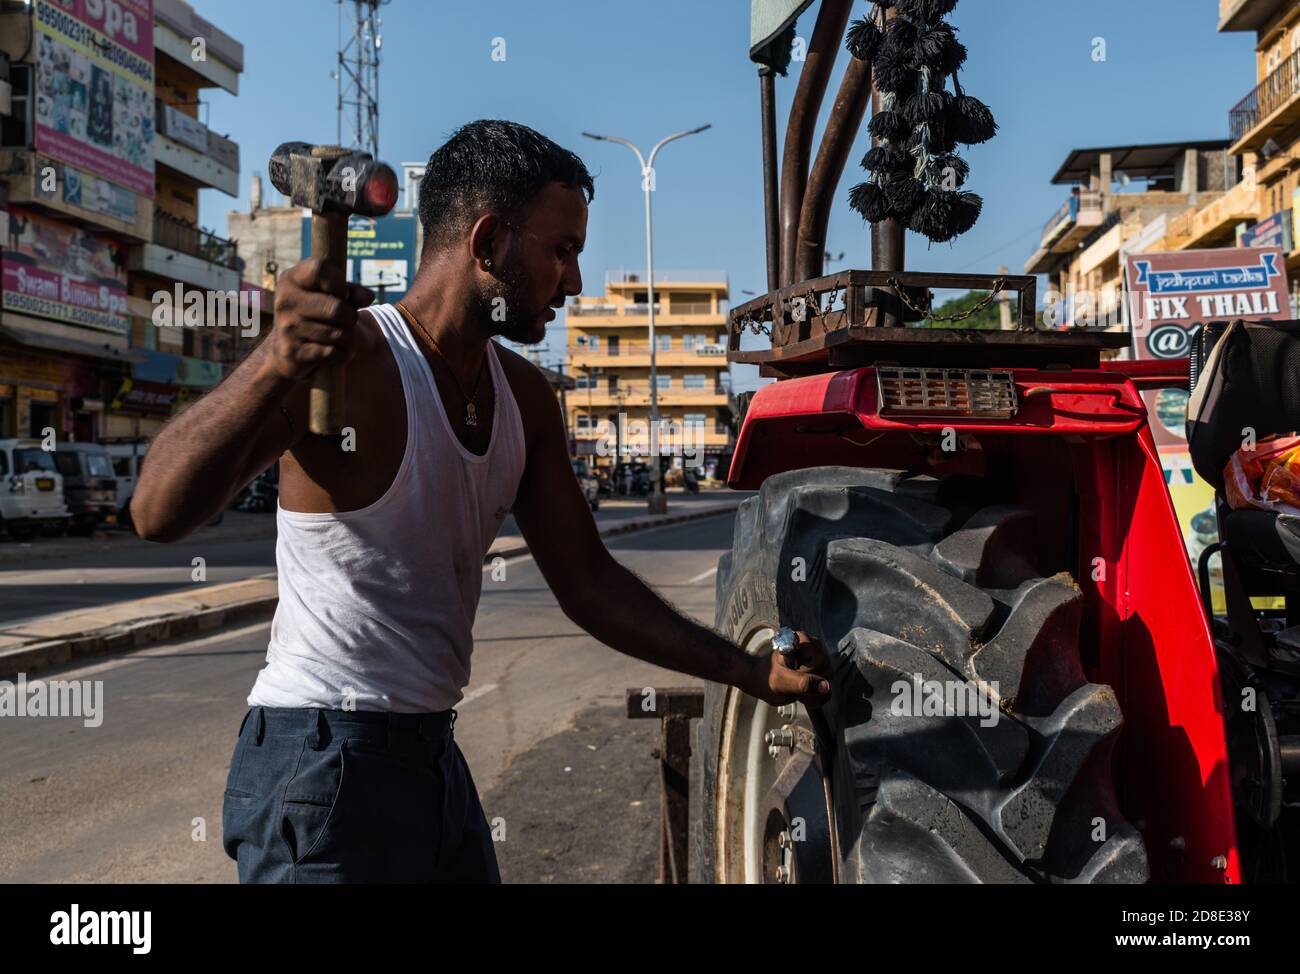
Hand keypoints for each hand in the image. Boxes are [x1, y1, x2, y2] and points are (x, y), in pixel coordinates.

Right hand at [268, 258, 373, 382]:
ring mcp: (286, 327)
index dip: (340, 283)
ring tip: (337, 336)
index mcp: (292, 279)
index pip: (320, 270)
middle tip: (346, 320)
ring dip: (347, 338)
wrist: (290, 351)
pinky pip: (333, 353)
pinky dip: (341, 354)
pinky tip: (333, 351)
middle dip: (350, 317)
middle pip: (337, 309)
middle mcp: (285, 301)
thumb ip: (352, 292)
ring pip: (339, 334)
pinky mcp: (292, 352)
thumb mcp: (333, 296)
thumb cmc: (318, 315)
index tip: (342, 293)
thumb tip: (368, 297)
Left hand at [744, 630, 832, 708]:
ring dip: (811, 693)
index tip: (789, 672)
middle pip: (826, 671)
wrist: (761, 681)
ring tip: (794, 689)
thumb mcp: (780, 681)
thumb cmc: (766, 677)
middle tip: (790, 684)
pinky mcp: (820, 673)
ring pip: (827, 682)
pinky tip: (801, 694)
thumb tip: (826, 686)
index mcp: (802, 640)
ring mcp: (819, 660)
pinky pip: (826, 690)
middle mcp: (814, 646)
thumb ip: (802, 683)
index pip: (818, 661)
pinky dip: (813, 697)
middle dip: (809, 684)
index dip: (806, 673)